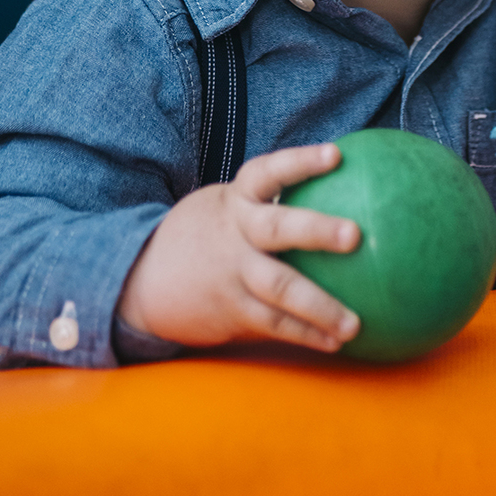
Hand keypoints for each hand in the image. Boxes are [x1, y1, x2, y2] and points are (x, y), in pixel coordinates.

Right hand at [118, 144, 360, 352]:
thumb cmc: (204, 235)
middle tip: (355, 235)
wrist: (141, 280)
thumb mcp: (225, 206)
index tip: (335, 154)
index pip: (269, 171)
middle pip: (277, 228)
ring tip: (354, 324)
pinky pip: (273, 323)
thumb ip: (266, 201)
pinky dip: (305, 333)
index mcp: (236, 200)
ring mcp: (232, 272)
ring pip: (280, 287)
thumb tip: (340, 191)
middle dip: (316, 230)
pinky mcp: (230, 309)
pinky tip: (334, 341)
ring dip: (320, 306)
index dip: (301, 162)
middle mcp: (235, 232)